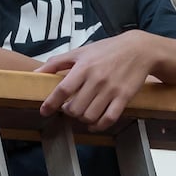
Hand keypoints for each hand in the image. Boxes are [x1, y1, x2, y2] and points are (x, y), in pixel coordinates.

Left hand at [37, 31, 152, 130]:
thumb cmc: (107, 50)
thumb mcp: (80, 51)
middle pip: (75, 108)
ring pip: (90, 116)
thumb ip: (57, 62)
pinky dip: (98, 126)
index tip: (44, 111)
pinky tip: (93, 124)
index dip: (51, 103)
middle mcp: (97, 80)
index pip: (62, 90)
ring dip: (82, 119)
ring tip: (81, 113)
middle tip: (68, 108)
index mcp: (83, 67)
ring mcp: (111, 90)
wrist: (139, 50)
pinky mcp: (124, 97)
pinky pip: (109, 119)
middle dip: (68, 112)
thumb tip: (36, 72)